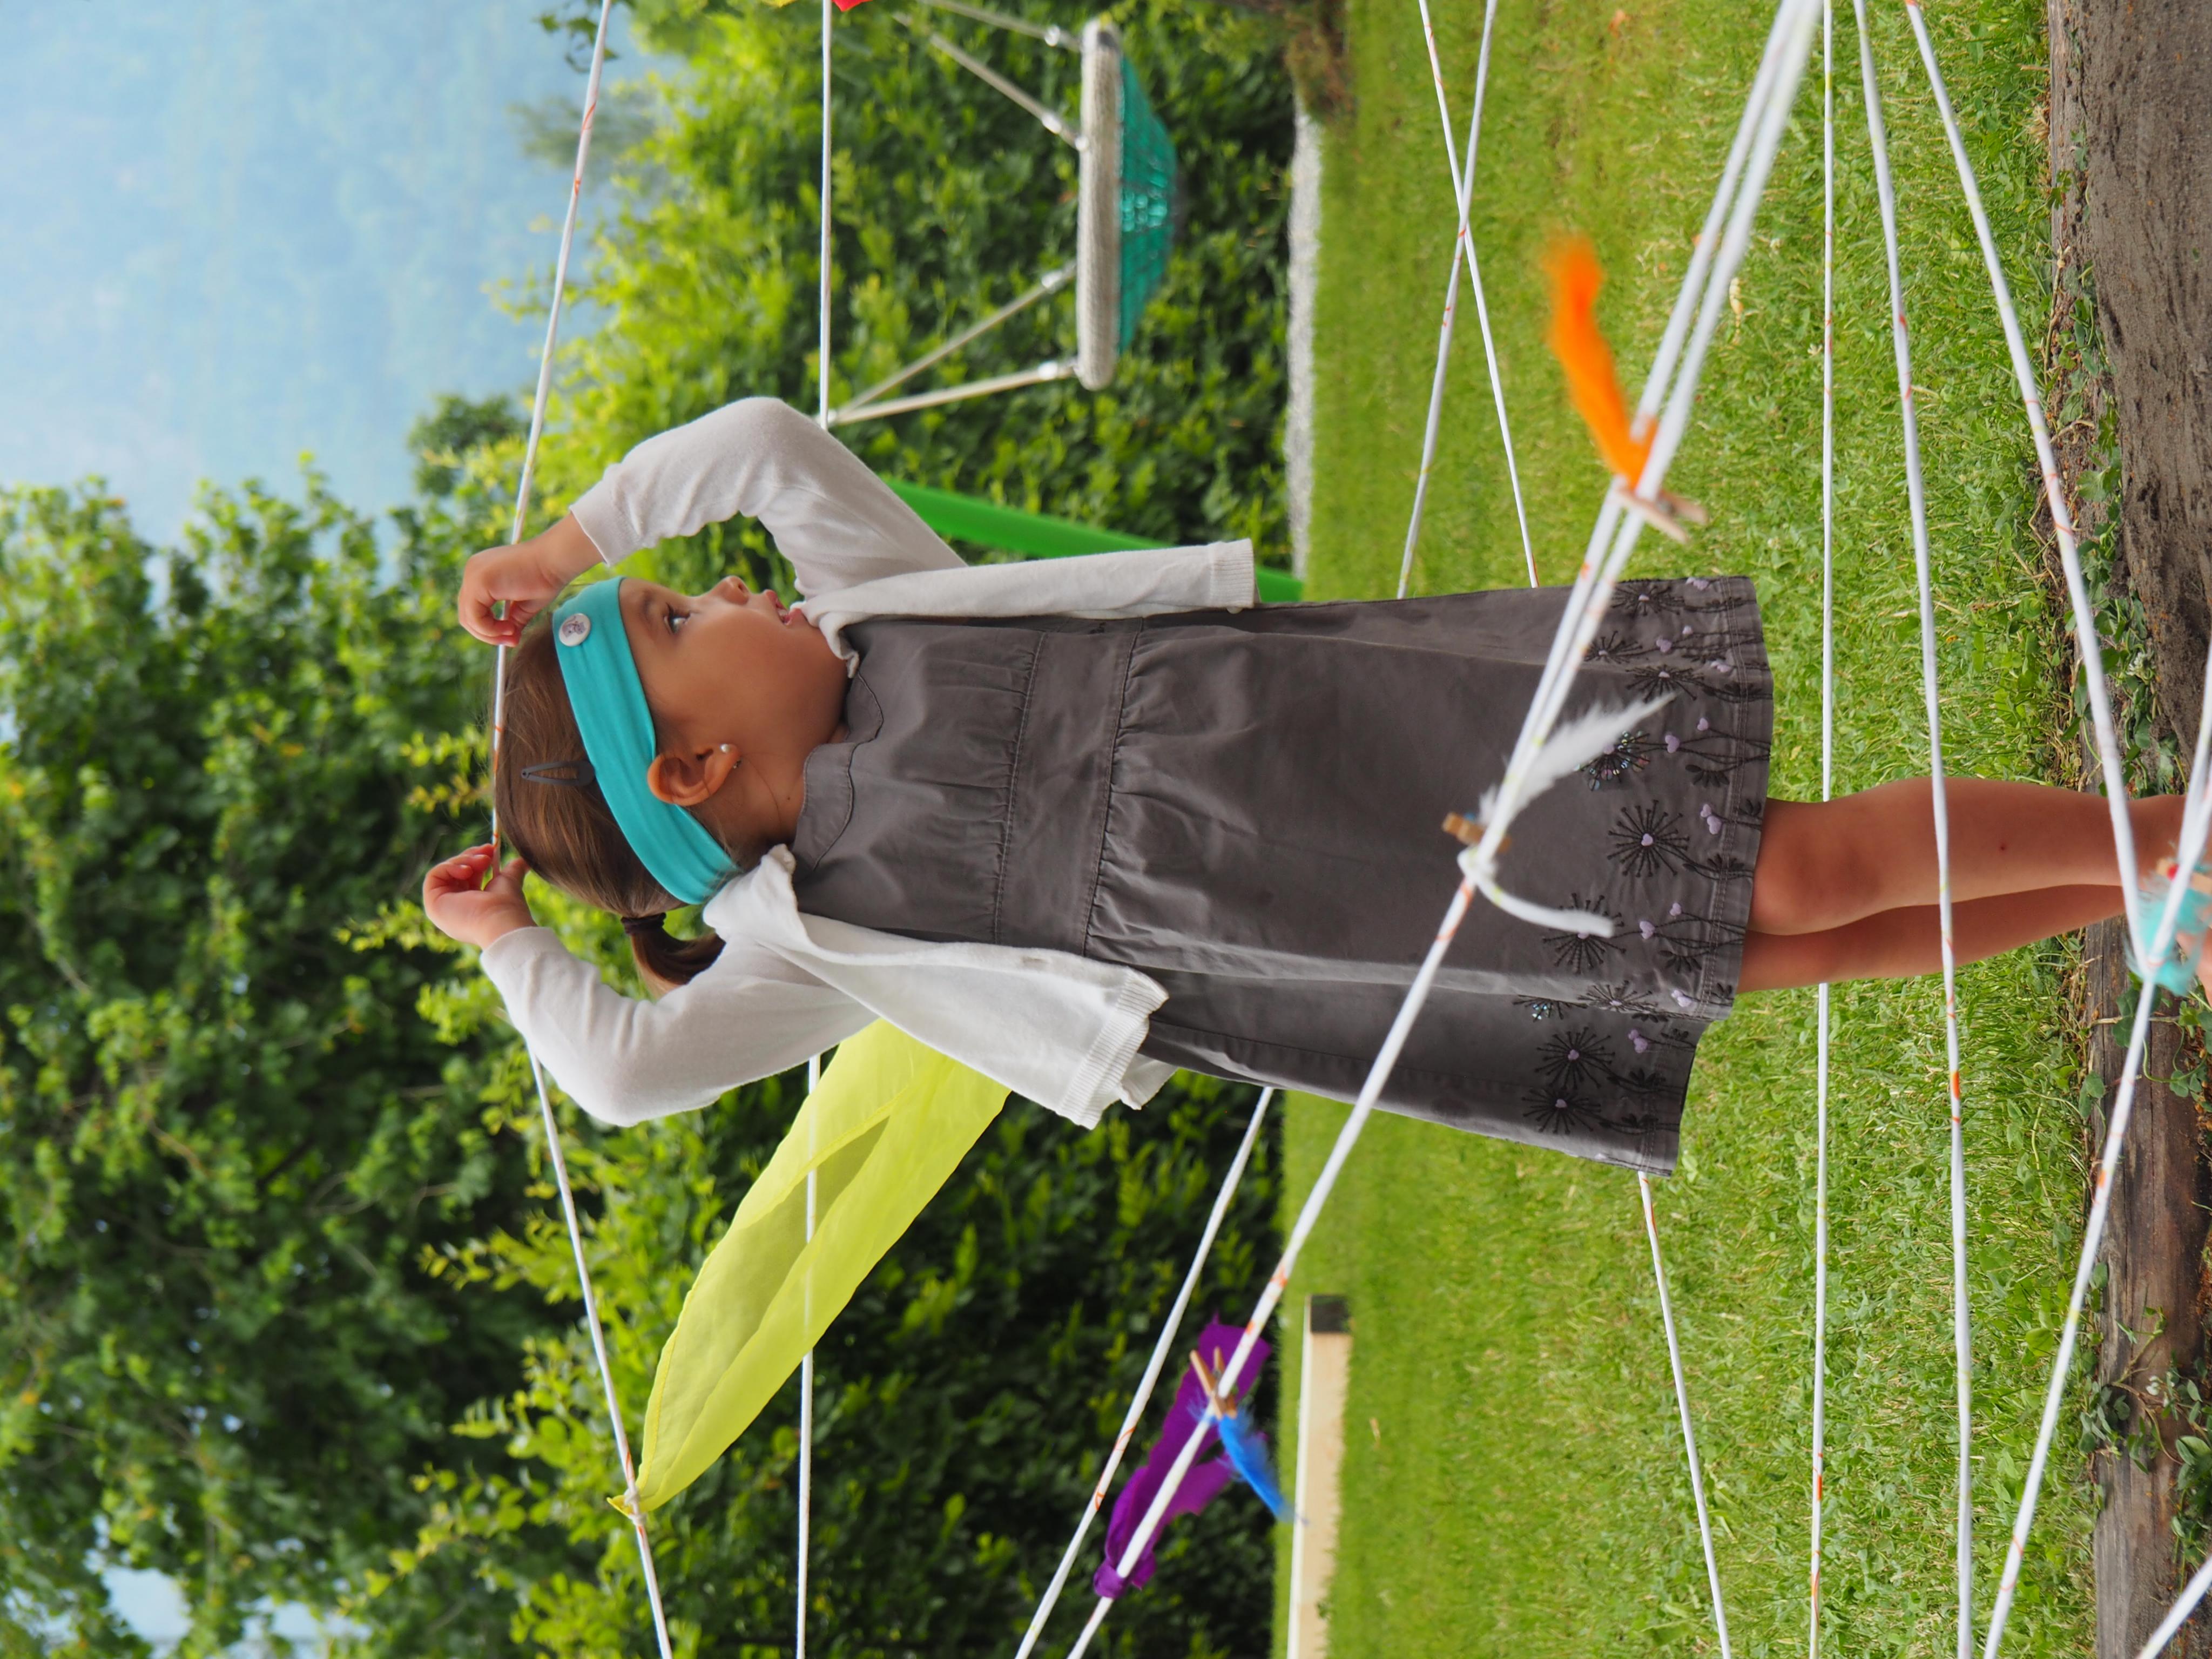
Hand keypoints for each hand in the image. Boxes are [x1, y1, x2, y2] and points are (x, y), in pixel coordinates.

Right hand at [423, 843, 536, 948]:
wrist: (500, 922)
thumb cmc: (506, 906)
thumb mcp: (509, 882)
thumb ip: (513, 871)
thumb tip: (523, 861)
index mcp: (471, 906)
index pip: (467, 877)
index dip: (476, 860)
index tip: (491, 848)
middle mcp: (454, 908)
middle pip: (454, 873)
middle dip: (471, 856)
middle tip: (488, 850)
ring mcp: (442, 907)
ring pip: (445, 872)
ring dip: (464, 860)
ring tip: (483, 861)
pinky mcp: (432, 904)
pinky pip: (434, 875)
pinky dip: (450, 866)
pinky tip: (467, 870)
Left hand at [458, 514, 603, 645]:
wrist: (554, 560)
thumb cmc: (545, 577)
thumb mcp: (524, 604)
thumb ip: (512, 620)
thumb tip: (510, 641)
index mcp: (481, 572)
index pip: (473, 607)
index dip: (489, 626)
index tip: (512, 634)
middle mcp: (472, 571)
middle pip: (467, 614)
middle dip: (488, 634)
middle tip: (511, 640)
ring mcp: (472, 576)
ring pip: (468, 619)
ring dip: (490, 634)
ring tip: (512, 634)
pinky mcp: (478, 583)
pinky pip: (475, 618)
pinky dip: (490, 630)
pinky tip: (510, 628)